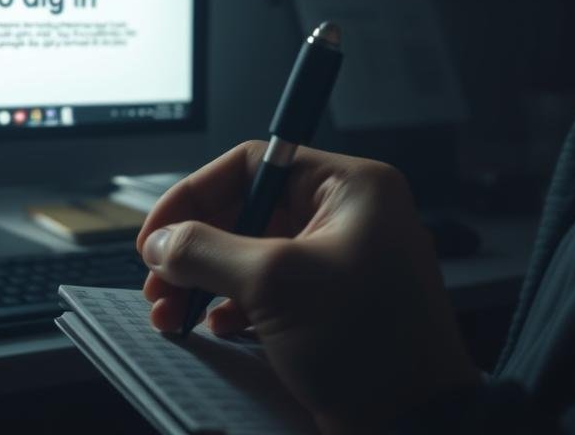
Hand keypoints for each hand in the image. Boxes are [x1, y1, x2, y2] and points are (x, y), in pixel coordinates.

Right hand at [136, 142, 479, 433]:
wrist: (417, 427)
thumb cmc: (368, 345)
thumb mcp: (275, 284)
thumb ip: (206, 250)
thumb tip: (159, 241)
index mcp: (349, 188)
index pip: (251, 165)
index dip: (194, 194)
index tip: (156, 232)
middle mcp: (346, 216)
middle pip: (245, 210)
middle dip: (194, 247)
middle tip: (158, 280)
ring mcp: (339, 261)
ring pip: (250, 251)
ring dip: (204, 279)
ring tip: (172, 311)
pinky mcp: (330, 302)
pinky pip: (267, 286)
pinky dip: (232, 303)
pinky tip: (214, 326)